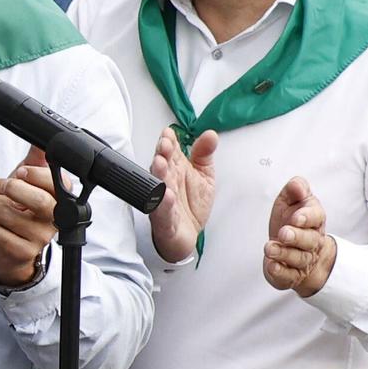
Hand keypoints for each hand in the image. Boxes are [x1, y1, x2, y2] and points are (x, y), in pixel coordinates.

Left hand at [0, 158, 58, 286]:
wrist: (9, 247)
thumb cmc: (18, 211)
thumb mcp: (27, 181)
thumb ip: (36, 160)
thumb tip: (41, 139)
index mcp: (59, 198)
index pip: (57, 183)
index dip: (36, 175)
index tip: (21, 172)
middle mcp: (54, 219)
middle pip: (41, 201)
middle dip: (16, 189)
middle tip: (4, 186)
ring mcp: (40, 237)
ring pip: (11, 215)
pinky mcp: (23, 252)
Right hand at [148, 127, 217, 262]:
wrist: (188, 235)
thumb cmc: (191, 205)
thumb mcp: (204, 176)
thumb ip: (204, 154)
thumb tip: (210, 134)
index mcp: (176, 169)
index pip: (170, 151)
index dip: (169, 141)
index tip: (169, 133)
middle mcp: (167, 183)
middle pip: (162, 165)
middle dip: (162, 154)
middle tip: (165, 145)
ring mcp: (163, 201)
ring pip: (157, 186)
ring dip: (157, 174)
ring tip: (160, 163)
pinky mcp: (165, 221)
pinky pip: (162, 212)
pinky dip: (163, 205)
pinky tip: (167, 196)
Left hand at [262, 176, 334, 296]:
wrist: (297, 250)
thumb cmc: (292, 222)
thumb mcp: (291, 201)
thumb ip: (295, 190)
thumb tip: (296, 185)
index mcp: (314, 221)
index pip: (317, 217)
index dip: (307, 217)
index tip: (296, 218)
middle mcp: (312, 242)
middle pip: (309, 240)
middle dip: (296, 237)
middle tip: (283, 233)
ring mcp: (303, 260)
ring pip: (298, 258)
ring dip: (284, 253)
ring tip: (269, 248)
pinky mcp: (291, 275)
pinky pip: (288, 276)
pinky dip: (280, 272)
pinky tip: (272, 265)